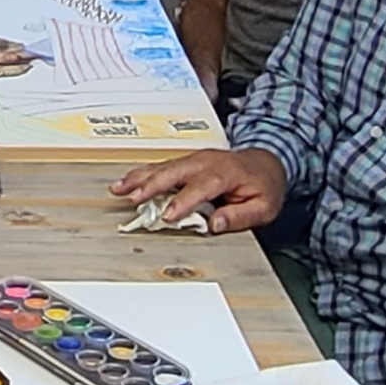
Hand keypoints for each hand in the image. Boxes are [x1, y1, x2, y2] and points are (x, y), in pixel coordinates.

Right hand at [109, 148, 286, 235]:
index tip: (168, 216)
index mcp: (228, 172)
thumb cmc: (263, 186)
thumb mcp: (264, 207)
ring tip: (119, 189)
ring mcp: (194, 160)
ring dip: (139, 178)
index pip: (202, 185)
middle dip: (152, 185)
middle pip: (175, 171)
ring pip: (163, 167)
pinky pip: (160, 166)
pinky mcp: (185, 162)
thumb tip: (216, 224)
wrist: (266, 163)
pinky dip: (141, 174)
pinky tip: (125, 182)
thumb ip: (240, 216)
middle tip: (134, 199)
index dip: (183, 200)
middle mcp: (207, 162)